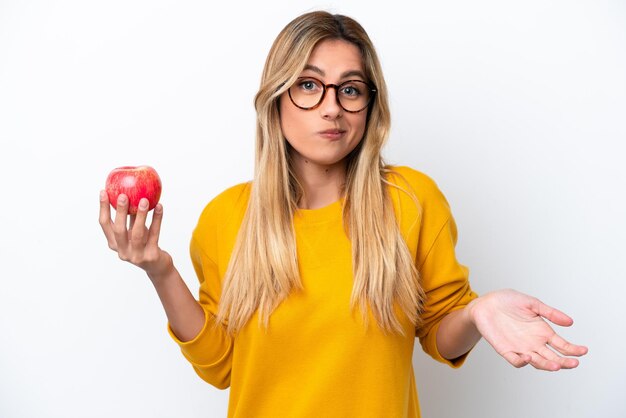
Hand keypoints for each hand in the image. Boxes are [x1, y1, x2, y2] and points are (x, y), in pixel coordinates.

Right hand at [99, 191, 172, 279]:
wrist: (157, 266)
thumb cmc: (144, 244)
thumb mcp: (135, 231)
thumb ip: (131, 216)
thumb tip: (130, 191)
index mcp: (114, 243)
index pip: (104, 224)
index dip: (103, 208)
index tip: (104, 192)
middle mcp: (122, 251)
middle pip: (118, 230)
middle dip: (120, 212)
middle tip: (123, 195)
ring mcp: (136, 255)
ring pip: (137, 233)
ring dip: (141, 215)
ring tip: (144, 200)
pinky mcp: (150, 256)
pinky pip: (154, 234)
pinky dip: (157, 220)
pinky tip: (159, 207)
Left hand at [467, 289, 587, 370]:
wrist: (485, 303)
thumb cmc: (508, 301)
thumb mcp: (532, 303)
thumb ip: (550, 313)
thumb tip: (570, 322)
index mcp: (543, 332)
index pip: (562, 345)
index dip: (573, 350)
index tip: (584, 351)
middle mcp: (534, 343)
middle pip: (553, 357)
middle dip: (564, 362)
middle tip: (574, 363)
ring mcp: (520, 348)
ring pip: (537, 362)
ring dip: (546, 365)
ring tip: (555, 365)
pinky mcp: (505, 350)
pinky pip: (515, 360)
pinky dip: (522, 361)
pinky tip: (528, 357)